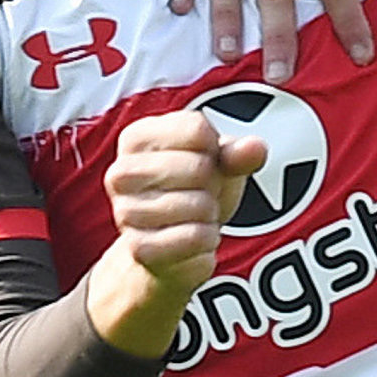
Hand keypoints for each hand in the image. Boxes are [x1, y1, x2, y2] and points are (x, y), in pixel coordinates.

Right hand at [84, 110, 266, 355]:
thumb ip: (237, 152)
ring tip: (197, 214)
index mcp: (136, 138)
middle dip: (214, 183)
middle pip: (198, 167)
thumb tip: (255, 148)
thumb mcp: (219, 162)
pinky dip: (208, 239)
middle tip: (202, 192)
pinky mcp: (139, 248)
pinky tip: (197, 236)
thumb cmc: (194, 190)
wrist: (174, 246)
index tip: (205, 160)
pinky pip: (195, 237)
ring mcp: (126, 212)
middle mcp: (122, 173)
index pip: (196, 128)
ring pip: (199, 204)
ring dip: (211, 213)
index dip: (215, 148)